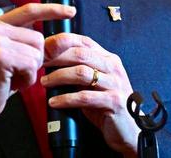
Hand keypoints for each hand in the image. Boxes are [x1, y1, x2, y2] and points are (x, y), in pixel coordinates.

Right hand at [0, 3, 75, 144]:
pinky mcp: (0, 57)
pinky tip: (12, 82)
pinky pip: (31, 65)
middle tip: (16, 70)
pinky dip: (27, 79)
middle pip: (39, 38)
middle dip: (35, 59)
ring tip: (12, 76)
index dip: (52, 9)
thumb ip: (35, 45)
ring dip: (31, 71)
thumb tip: (63, 40)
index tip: (70, 11)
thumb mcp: (15, 56)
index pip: (30, 10)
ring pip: (37, 53)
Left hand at [42, 33, 139, 157]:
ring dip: (59, 76)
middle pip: (81, 54)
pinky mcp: (113, 102)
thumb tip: (51, 63)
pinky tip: (54, 102)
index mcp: (108, 59)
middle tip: (39, 63)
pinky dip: (66, 99)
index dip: (63, 41)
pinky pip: (85, 97)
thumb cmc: (107, 105)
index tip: (44, 47)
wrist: (130, 129)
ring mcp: (115, 84)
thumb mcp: (94, 84)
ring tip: (44, 82)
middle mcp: (113, 67)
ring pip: (82, 73)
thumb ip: (79, 71)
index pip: (84, 42)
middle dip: (56, 57)